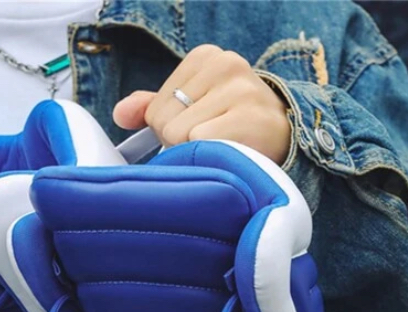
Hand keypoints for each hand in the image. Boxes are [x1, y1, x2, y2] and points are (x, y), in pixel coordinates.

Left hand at [113, 45, 290, 164]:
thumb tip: (120, 113)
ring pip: (181, 136)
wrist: (287, 138)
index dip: (171, 128)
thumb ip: (155, 107)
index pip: (156, 108)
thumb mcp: (193, 108)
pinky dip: (213, 158)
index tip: (199, 128)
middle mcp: (224, 64)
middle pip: (165, 122)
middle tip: (213, 141)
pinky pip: (202, 146)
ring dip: (198, 152)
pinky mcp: (250, 116)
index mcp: (205, 58)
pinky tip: (233, 152)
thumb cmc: (235, 124)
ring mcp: (240, 89)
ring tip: (225, 145)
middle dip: (181, 141)